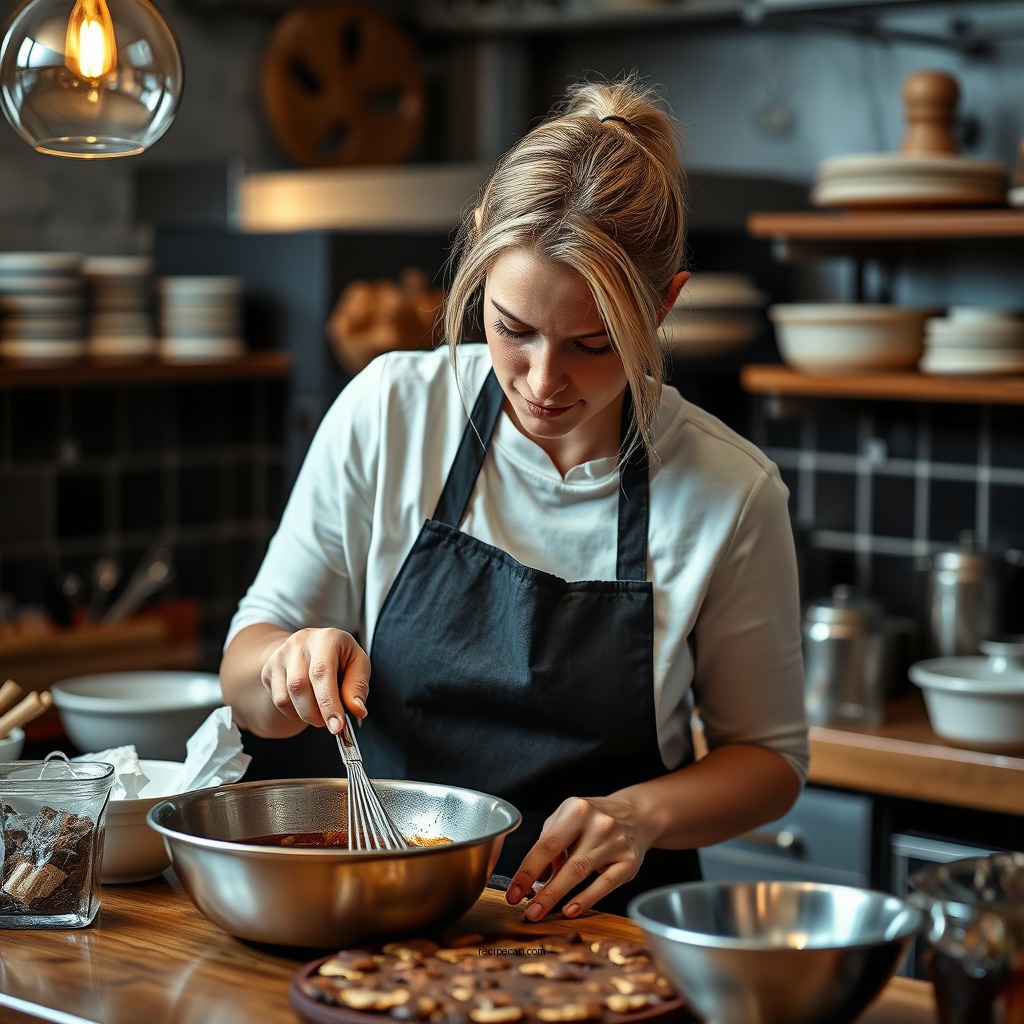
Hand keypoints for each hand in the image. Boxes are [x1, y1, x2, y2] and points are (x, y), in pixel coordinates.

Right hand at [260, 627, 370, 733]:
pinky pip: (278, 701)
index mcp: (327, 638)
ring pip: (285, 697)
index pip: (322, 672)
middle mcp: (300, 643)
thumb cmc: (339, 656)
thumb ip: (358, 686)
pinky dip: (293, 712)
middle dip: (315, 714)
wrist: (311, 646)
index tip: (337, 726)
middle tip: (329, 724)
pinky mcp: (269, 669)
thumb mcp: (358, 664)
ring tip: (320, 713)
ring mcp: (281, 655)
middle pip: (299, 686)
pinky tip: (306, 704)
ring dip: (305, 714)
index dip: (329, 702)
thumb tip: (357, 710)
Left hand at [505, 794, 654, 920]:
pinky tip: (571, 910)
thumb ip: (548, 843)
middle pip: (566, 862)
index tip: (513, 892)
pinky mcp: (630, 861)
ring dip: (558, 896)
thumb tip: (533, 878)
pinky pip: (605, 884)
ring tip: (539, 912)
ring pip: (582, 873)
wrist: (636, 814)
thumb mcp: (567, 818)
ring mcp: (616, 843)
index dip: (527, 871)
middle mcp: (598, 824)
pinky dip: (587, 899)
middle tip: (527, 910)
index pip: (547, 844)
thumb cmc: (593, 819)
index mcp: (577, 809)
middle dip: (544, 890)